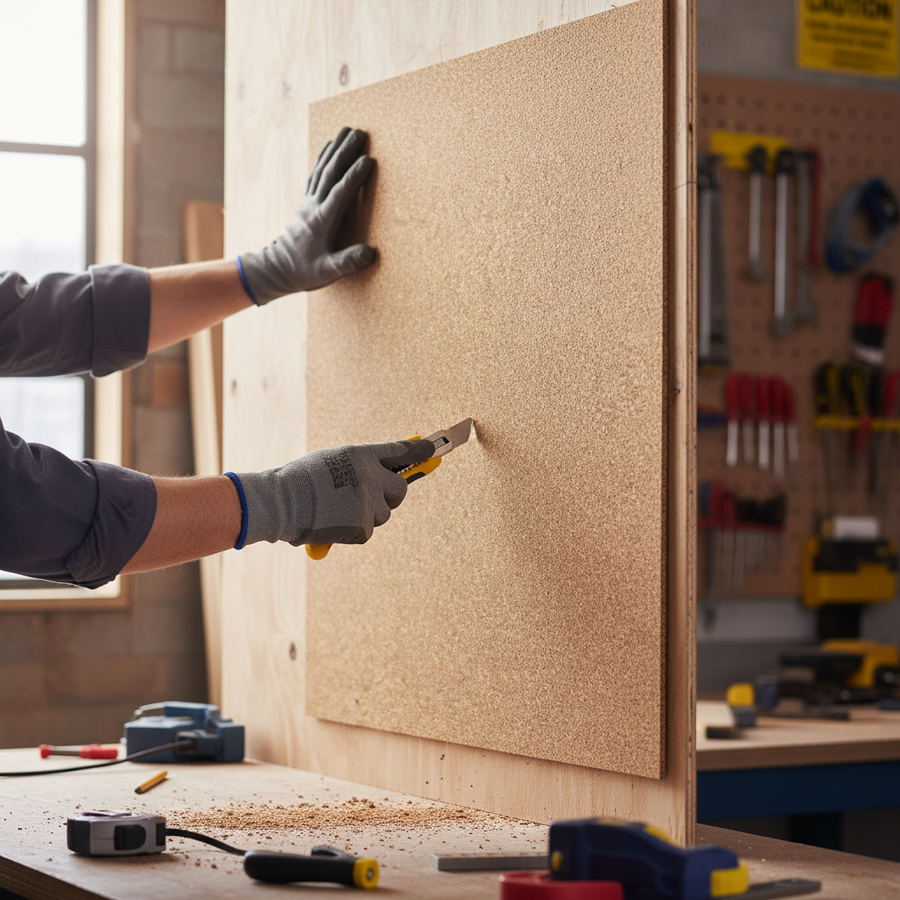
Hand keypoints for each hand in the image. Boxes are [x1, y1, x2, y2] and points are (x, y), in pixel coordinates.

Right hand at [233, 439, 433, 547]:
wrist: (279, 502)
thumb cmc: (297, 482)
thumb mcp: (330, 463)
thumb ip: (355, 468)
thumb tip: (379, 479)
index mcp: (359, 454)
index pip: (398, 451)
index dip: (417, 452)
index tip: (433, 451)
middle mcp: (369, 475)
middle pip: (400, 488)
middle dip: (391, 495)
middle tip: (372, 498)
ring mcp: (368, 501)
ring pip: (382, 514)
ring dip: (366, 516)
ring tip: (335, 511)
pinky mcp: (362, 526)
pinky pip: (366, 532)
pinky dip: (351, 532)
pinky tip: (330, 524)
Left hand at [238, 127, 375, 304]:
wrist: (276, 270)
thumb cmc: (304, 272)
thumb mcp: (328, 272)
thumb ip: (348, 262)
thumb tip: (371, 253)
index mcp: (322, 221)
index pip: (340, 193)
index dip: (354, 176)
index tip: (369, 160)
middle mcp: (314, 207)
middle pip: (330, 173)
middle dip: (345, 152)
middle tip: (360, 133)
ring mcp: (308, 203)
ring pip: (321, 169)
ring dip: (335, 149)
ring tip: (347, 131)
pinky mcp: (305, 204)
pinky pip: (315, 175)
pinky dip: (322, 158)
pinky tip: (329, 148)